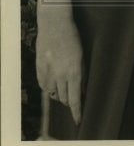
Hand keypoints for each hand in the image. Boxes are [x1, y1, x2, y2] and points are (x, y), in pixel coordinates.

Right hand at [35, 2, 83, 123]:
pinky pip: (43, 86)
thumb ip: (81, 73)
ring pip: (53, 94)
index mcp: (75, 72)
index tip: (79, 121)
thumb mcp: (82, 56)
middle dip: (70, 102)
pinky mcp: (39, 69)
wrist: (55, 24)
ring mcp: (48, 73)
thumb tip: (81, 88)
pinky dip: (49, 88)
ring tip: (65, 92)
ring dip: (60, 95)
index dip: (77, 112)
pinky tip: (53, 86)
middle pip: (65, 98)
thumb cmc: (73, 37)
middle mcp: (60, 75)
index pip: (76, 99)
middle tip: (74, 102)